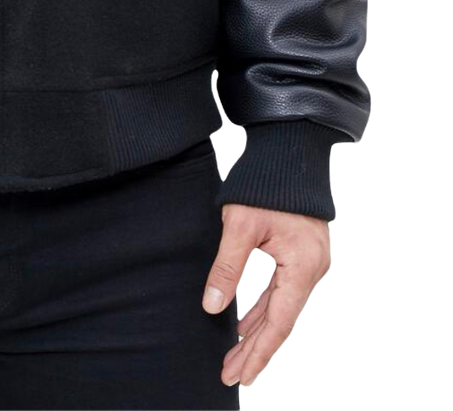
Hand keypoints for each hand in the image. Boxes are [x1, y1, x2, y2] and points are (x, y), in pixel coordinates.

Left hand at [202, 203, 333, 390]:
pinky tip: (247, 324)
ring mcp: (311, 263)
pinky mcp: (303, 255)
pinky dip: (264, 309)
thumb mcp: (240, 226)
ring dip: (259, 332)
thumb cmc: (265, 185)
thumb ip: (227, 268)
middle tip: (232, 375)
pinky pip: (283, 291)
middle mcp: (314, 270)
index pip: (280, 322)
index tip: (241, 376)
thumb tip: (212, 307)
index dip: (260, 352)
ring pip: (283, 308)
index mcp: (304, 267)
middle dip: (257, 350)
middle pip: (283, 321)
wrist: (290, 151)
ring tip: (236, 357)